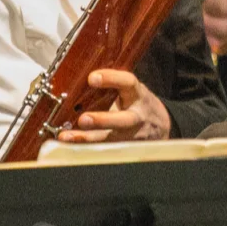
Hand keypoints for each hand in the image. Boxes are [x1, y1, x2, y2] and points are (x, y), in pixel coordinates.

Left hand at [56, 68, 171, 142]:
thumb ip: (114, 85)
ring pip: (111, 139)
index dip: (112, 79)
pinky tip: (69, 145)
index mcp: (138, 95)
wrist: (159, 128)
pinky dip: (85, 147)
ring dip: (87, 138)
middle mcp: (137, 117)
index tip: (92, 78)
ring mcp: (131, 135)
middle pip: (123, 120)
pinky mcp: (124, 148)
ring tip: (67, 136)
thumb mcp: (132, 91)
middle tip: (84, 119)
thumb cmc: (138, 104)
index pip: (128, 83)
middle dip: (103, 120)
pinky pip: (104, 149)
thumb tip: (82, 76)